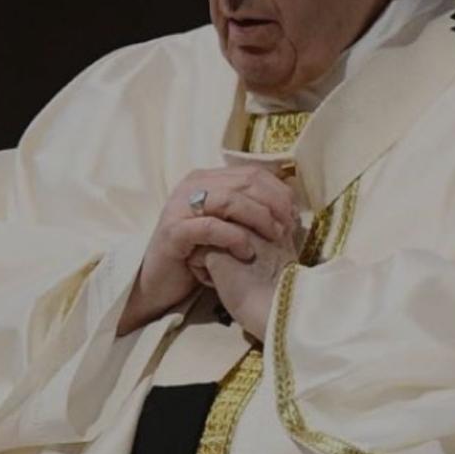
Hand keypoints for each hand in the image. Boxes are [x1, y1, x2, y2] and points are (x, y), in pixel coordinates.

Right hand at [116, 163, 297, 335]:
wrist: (160, 281)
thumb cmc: (198, 254)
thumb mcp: (226, 225)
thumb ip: (248, 209)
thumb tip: (290, 203)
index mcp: (207, 178)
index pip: (252, 172)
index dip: (279, 191)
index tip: (294, 215)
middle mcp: (192, 185)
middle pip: (245, 182)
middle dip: (274, 204)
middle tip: (288, 228)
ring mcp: (180, 206)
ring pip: (230, 199)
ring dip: (259, 218)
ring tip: (273, 238)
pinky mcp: (174, 231)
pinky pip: (210, 227)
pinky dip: (234, 237)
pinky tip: (247, 252)